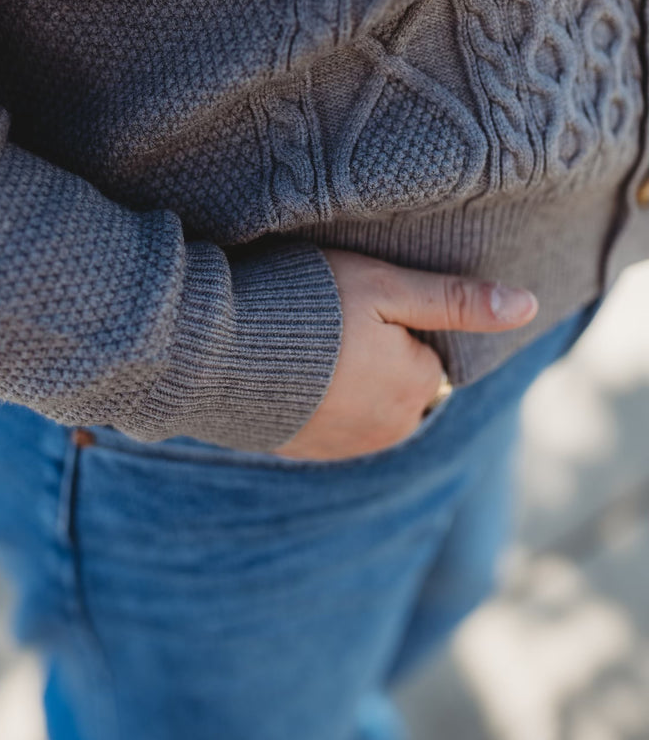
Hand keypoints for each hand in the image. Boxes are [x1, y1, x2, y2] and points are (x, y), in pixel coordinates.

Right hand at [275, 249, 538, 461]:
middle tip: (327, 320)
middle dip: (374, 355)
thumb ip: (456, 301)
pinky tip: (284, 371)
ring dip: (344, 380)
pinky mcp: (299, 452)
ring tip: (302, 344)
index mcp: (416, 387)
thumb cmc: (305, 305)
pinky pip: (325, 423)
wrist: (212, 350)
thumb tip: (527, 306)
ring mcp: (340, 446)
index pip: (426, 351)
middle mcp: (387, 430)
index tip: (355, 303)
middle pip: (398, 383)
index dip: (393, 320)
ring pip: (363, 405)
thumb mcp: (386, 287)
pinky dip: (313, 400)